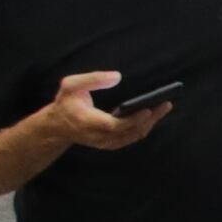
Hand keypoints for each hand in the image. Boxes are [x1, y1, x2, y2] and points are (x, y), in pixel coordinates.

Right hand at [36, 70, 169, 153]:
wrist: (56, 127)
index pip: (113, 125)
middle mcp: (97, 136)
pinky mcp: (110, 144)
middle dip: (149, 119)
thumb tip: (117, 77)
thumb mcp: (70, 85)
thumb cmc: (66, 103)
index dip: (131, 120)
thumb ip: (92, 79)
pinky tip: (154, 116)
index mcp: (87, 121)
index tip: (147, 109)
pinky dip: (143, 127)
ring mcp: (104, 142)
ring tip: (164, 107)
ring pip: (132, 136)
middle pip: (128, 132)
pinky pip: (130, 138)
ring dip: (150, 123)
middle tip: (166, 104)